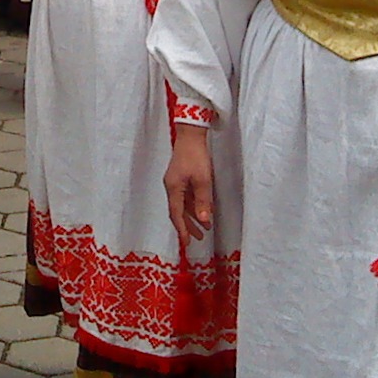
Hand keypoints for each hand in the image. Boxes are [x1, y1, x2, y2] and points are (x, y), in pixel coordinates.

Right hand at [164, 125, 215, 244]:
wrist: (190, 135)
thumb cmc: (195, 156)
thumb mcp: (202, 180)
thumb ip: (203, 201)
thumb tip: (204, 220)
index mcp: (173, 188)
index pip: (176, 214)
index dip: (182, 229)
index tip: (187, 243)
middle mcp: (172, 187)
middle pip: (178, 211)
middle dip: (188, 225)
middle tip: (199, 238)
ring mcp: (175, 181)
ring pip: (183, 204)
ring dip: (193, 215)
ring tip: (205, 227)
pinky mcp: (181, 177)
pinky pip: (186, 196)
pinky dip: (194, 205)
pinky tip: (203, 210)